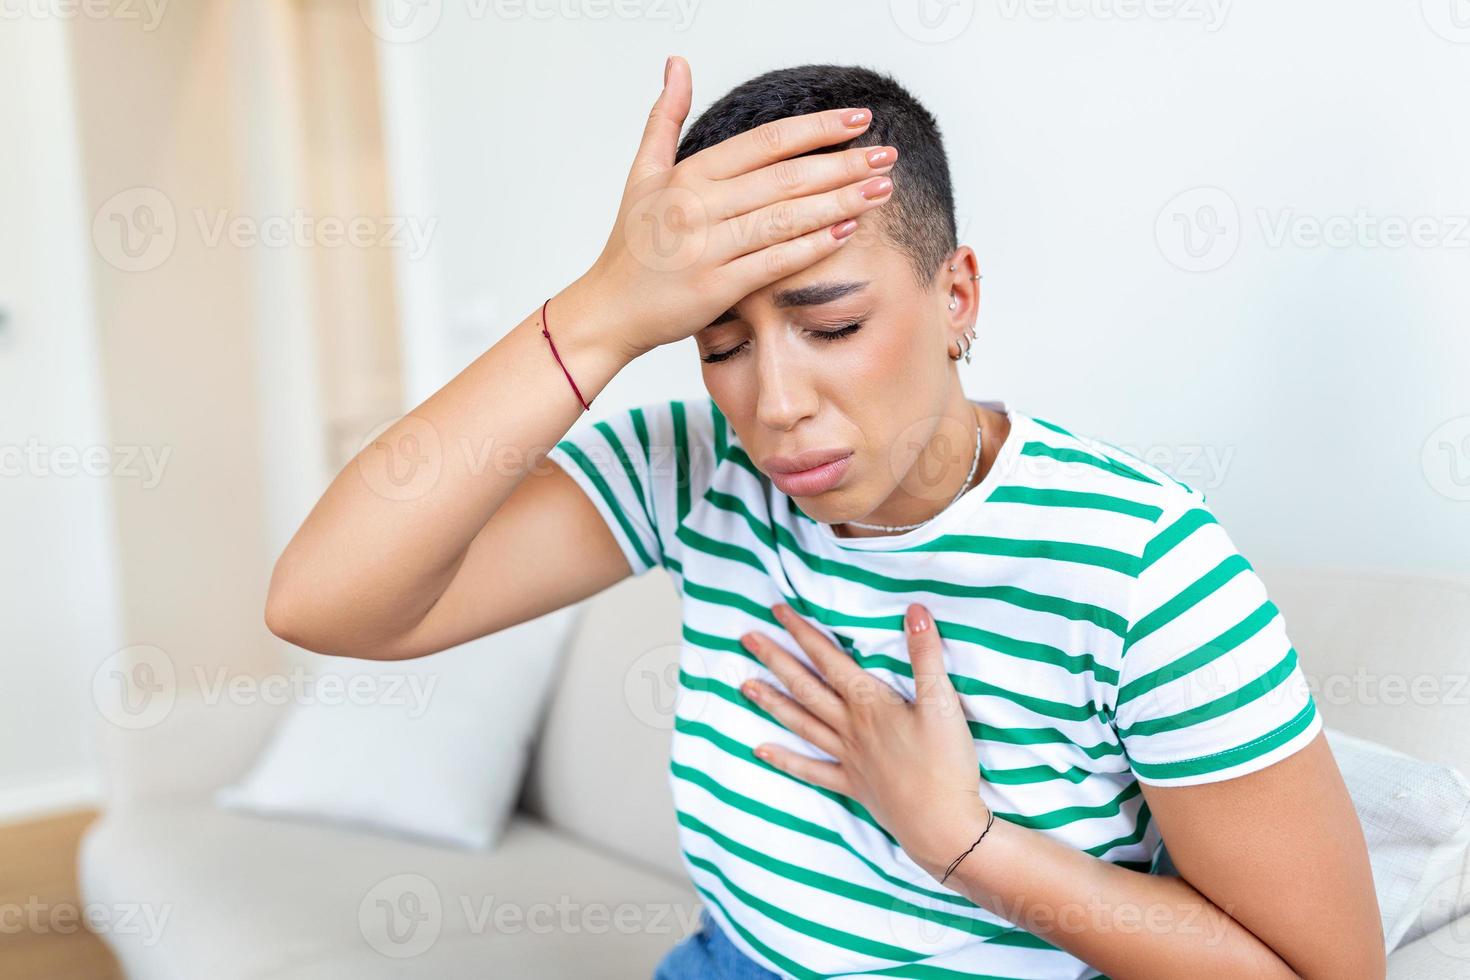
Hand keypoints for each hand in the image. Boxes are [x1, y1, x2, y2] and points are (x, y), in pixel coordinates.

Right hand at [580, 55, 898, 359]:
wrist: (609, 311)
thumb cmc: (632, 246)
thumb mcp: (643, 173)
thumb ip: (665, 118)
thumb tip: (676, 64)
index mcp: (688, 175)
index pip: (765, 142)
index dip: (816, 128)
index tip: (857, 120)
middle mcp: (698, 206)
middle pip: (785, 177)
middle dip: (843, 164)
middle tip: (886, 155)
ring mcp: (707, 247)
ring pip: (786, 217)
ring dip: (839, 201)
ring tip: (881, 190)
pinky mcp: (716, 286)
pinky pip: (774, 261)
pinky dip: (812, 246)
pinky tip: (846, 230)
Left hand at [738, 602, 992, 881]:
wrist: (943, 826)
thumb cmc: (946, 764)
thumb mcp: (942, 703)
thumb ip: (926, 655)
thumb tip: (915, 610)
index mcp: (869, 704)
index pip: (829, 660)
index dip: (803, 633)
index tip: (778, 611)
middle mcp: (850, 728)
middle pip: (806, 687)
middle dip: (776, 660)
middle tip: (747, 638)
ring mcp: (847, 758)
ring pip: (801, 723)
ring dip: (772, 702)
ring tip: (745, 685)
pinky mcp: (852, 785)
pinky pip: (811, 771)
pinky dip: (785, 760)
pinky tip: (760, 750)